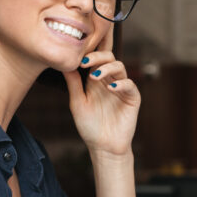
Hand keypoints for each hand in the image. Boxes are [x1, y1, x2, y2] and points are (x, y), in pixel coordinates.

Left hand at [62, 30, 139, 157]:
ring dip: (107, 68)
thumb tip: (64, 63)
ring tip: (94, 76)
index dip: (90, 49)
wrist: (103, 147)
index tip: (77, 51)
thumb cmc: (89, 126)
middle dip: (97, 56)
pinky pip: (129, 84)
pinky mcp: (132, 97)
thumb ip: (73, 83)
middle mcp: (109, 80)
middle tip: (85, 62)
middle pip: (108, 56)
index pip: (95, 58)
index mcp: (95, 79)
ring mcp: (122, 87)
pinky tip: (110, 88)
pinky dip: (121, 83)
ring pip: (119, 66)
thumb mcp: (77, 103)